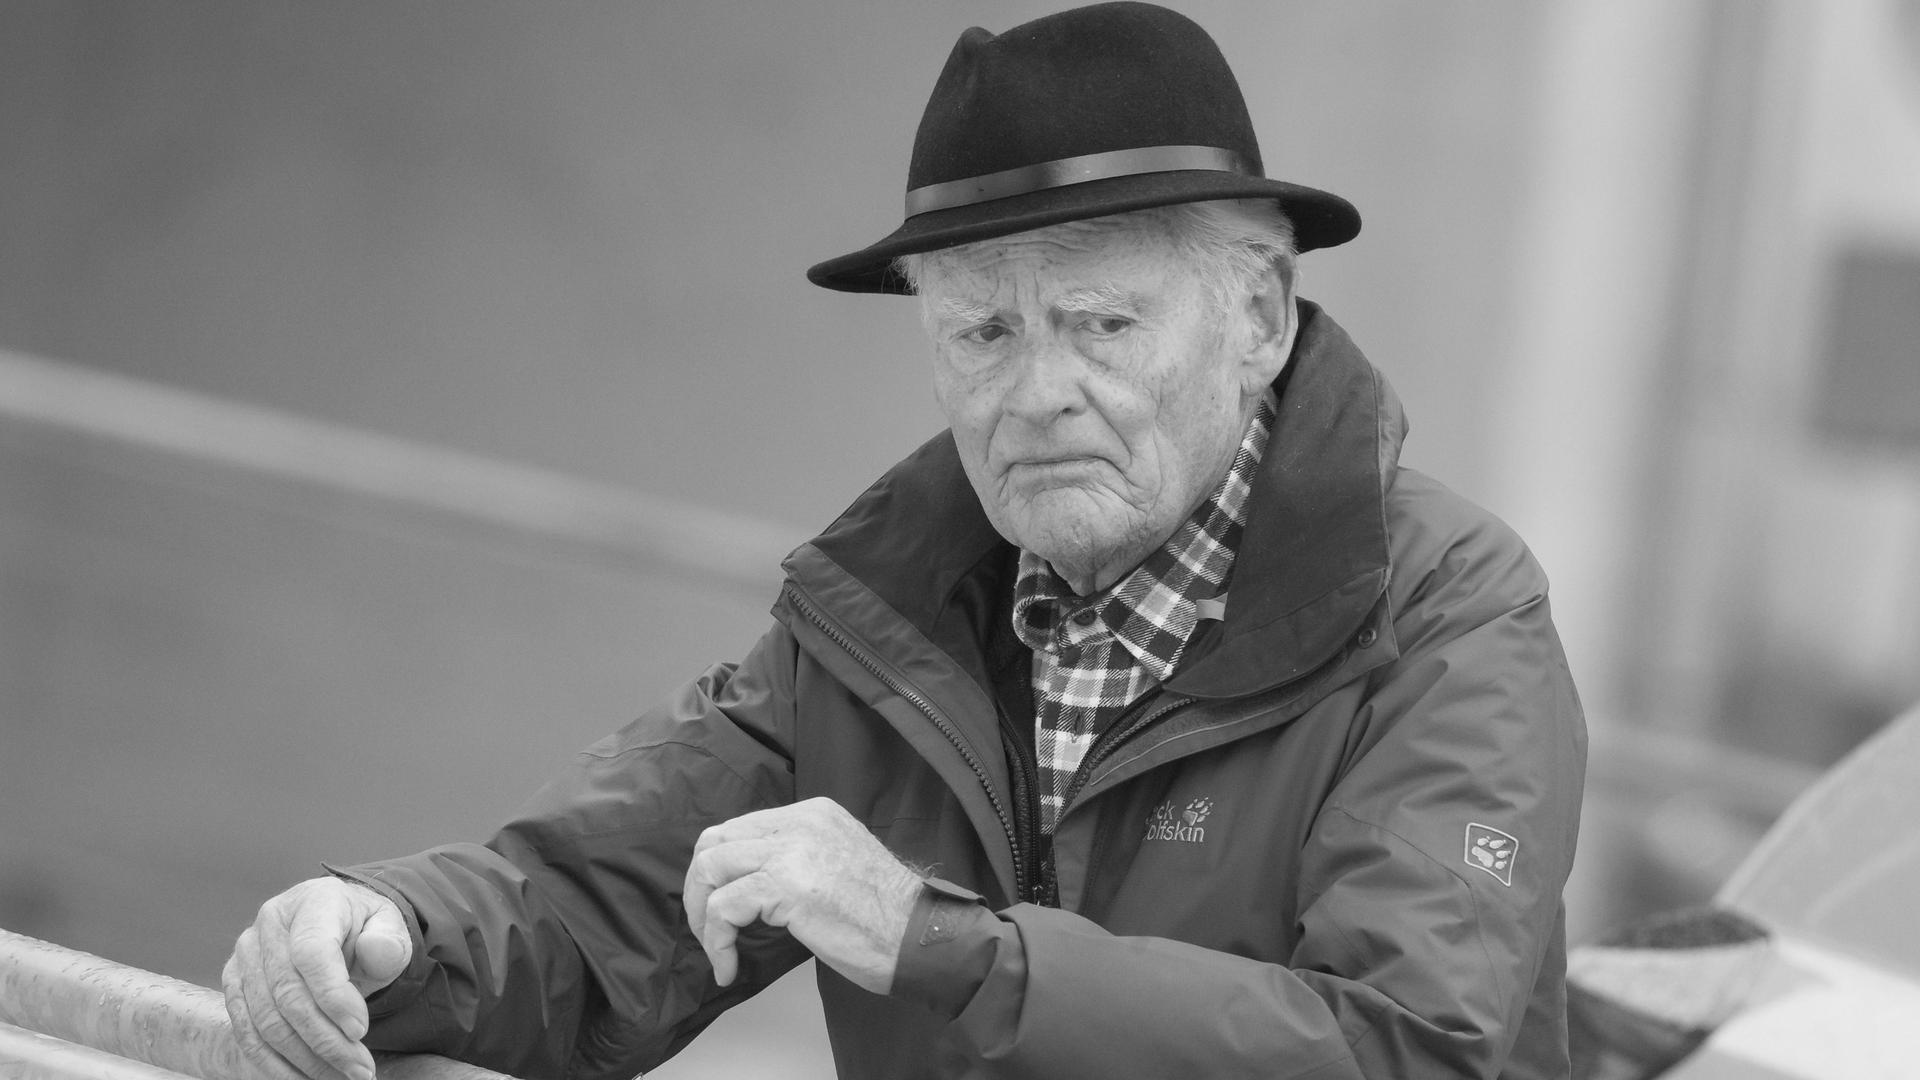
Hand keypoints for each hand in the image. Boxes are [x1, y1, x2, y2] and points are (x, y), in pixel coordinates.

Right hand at [222, 877, 411, 1079]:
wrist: (338, 927)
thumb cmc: (365, 929)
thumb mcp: (389, 927)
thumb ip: (388, 940)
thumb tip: (376, 950)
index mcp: (313, 901)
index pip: (312, 953)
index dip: (334, 997)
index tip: (361, 1032)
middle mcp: (270, 923)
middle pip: (288, 995)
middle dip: (326, 1041)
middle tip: (361, 1070)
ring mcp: (246, 954)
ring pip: (266, 1021)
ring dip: (304, 1059)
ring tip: (342, 1077)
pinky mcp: (235, 984)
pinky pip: (247, 1034)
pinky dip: (275, 1064)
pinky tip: (306, 1078)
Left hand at [683, 797, 923, 993]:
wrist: (917, 935)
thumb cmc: (885, 915)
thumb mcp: (838, 863)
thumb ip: (798, 858)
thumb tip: (749, 882)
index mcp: (813, 813)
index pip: (741, 827)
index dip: (718, 869)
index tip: (718, 906)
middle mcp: (799, 822)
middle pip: (715, 840)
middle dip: (698, 888)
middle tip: (706, 927)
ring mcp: (791, 850)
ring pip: (710, 869)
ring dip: (701, 917)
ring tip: (716, 950)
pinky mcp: (785, 885)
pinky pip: (723, 908)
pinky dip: (717, 942)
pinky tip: (728, 967)